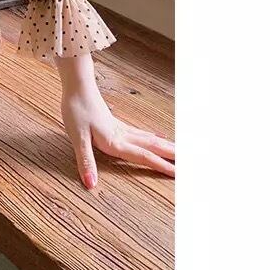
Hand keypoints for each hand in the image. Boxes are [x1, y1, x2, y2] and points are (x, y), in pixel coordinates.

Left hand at [56, 54, 174, 188]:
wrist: (77, 85)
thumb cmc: (76, 109)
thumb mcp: (78, 137)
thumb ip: (86, 161)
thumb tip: (91, 184)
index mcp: (116, 142)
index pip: (144, 156)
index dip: (162, 166)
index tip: (181, 174)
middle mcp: (123, 135)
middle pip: (153, 147)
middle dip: (173, 156)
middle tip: (193, 163)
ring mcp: (121, 128)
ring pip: (149, 140)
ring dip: (166, 147)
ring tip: (182, 152)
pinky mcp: (116, 123)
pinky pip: (141, 133)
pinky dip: (153, 137)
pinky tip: (158, 136)